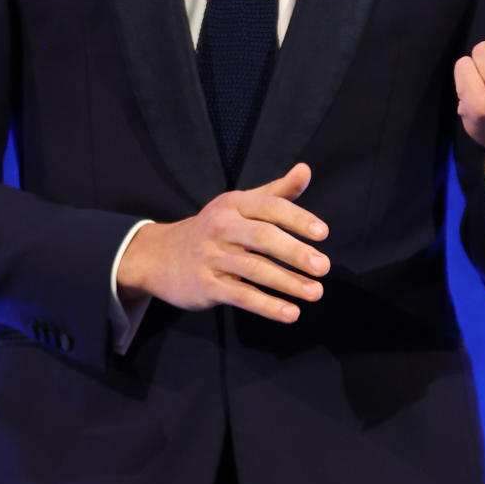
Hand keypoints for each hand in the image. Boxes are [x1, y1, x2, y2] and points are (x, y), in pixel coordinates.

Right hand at [116, 162, 329, 323]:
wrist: (160, 256)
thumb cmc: (213, 229)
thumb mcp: (240, 204)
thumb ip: (276, 192)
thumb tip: (305, 170)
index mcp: (233, 204)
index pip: (270, 207)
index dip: (297, 219)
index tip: (322, 233)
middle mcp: (221, 227)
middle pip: (263, 237)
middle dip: (295, 252)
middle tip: (323, 267)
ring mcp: (211, 257)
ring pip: (255, 269)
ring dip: (288, 283)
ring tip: (315, 292)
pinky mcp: (206, 286)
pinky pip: (241, 296)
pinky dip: (267, 306)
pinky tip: (291, 313)